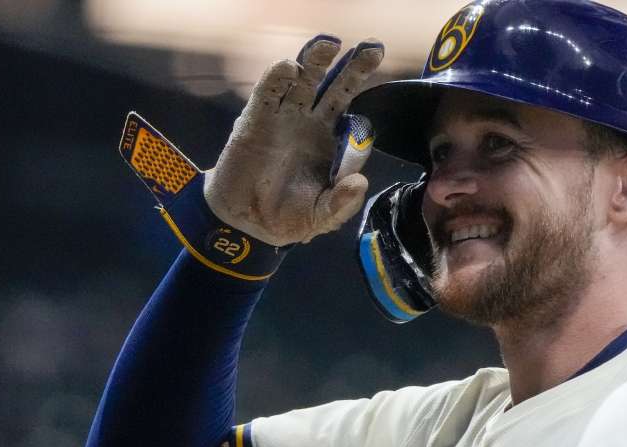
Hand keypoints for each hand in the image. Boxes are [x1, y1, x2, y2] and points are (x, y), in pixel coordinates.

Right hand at [204, 36, 383, 245]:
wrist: (246, 223)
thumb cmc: (288, 218)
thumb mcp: (321, 217)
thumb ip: (342, 203)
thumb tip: (360, 181)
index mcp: (332, 143)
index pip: (354, 117)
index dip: (368, 115)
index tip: (381, 98)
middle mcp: (311, 124)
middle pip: (336, 89)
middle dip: (354, 68)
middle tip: (374, 48)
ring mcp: (284, 119)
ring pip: (304, 83)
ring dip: (315, 61)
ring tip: (331, 44)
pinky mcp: (256, 121)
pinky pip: (268, 94)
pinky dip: (277, 78)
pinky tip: (290, 67)